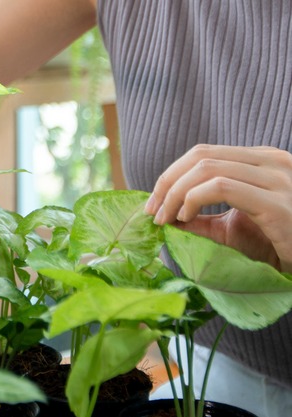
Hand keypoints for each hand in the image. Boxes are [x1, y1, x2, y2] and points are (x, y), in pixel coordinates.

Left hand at [144, 144, 291, 271]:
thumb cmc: (277, 247)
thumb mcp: (232, 229)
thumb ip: (200, 219)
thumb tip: (163, 215)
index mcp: (262, 161)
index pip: (203, 154)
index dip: (170, 175)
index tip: (153, 203)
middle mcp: (272, 161)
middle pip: (200, 156)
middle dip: (167, 183)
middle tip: (152, 212)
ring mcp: (278, 179)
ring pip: (207, 169)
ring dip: (175, 193)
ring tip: (166, 218)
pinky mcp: (277, 204)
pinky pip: (222, 187)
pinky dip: (193, 200)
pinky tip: (185, 219)